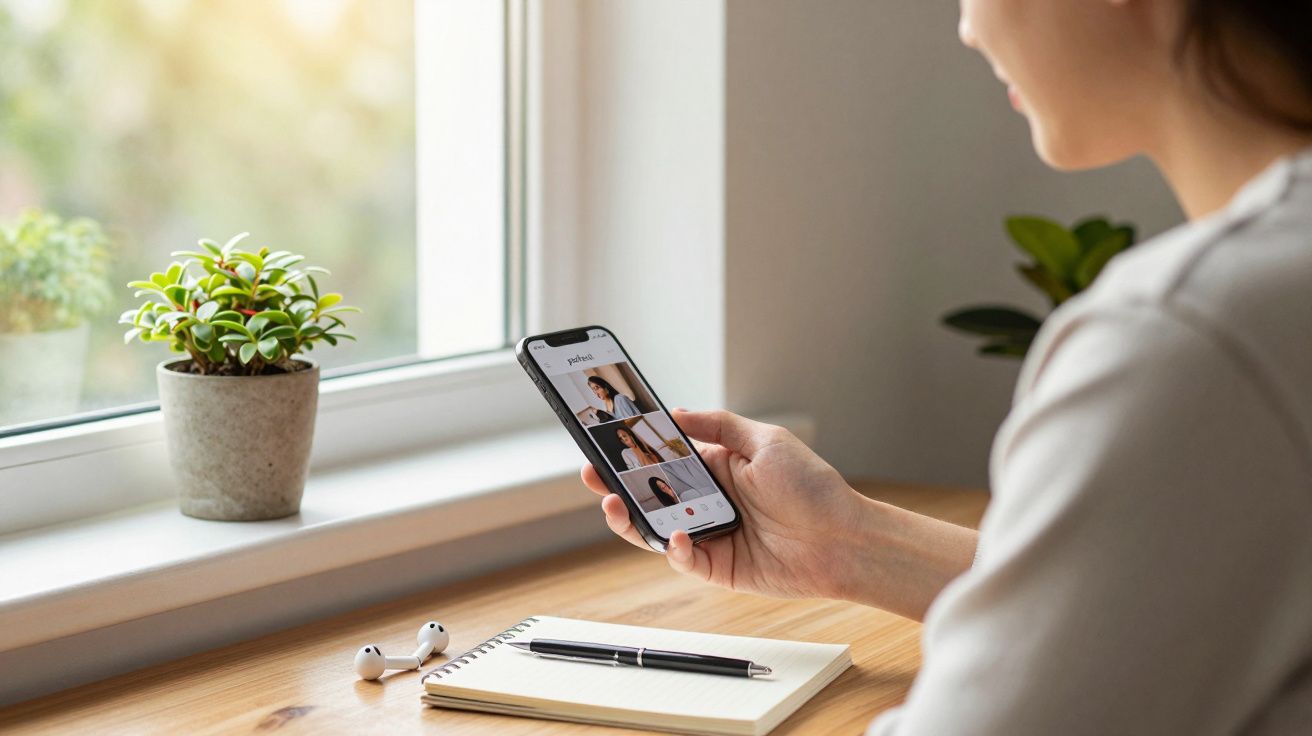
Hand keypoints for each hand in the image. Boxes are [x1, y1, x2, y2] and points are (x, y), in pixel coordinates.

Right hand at [581, 409, 869, 600]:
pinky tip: (679, 537)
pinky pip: (684, 560)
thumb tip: (676, 414)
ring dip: (631, 519)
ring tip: (614, 504)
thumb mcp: (766, 441)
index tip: (604, 441)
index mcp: (717, 468)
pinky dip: (675, 549)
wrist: (845, 540)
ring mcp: (710, 535)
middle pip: (651, 495)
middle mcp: (708, 501)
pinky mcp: (718, 567)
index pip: (664, 458)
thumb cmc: (813, 487)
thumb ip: (718, 427)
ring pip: (657, 530)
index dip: (633, 452)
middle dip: (617, 484)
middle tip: (592, 474)